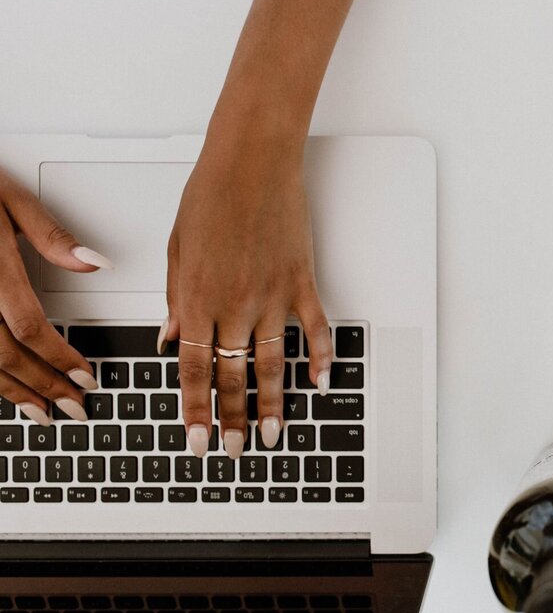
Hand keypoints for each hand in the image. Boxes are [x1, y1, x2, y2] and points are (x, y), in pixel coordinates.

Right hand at [0, 166, 107, 423]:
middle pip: (0, 353)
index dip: (58, 357)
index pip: (27, 325)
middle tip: (73, 408)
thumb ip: (50, 234)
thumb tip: (96, 261)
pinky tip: (1, 389)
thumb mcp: (9, 195)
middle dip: (41, 386)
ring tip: (41, 413)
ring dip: (9, 391)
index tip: (85, 379)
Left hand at [165, 128, 332, 459]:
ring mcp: (272, 297)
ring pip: (271, 364)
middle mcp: (234, 304)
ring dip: (270, 404)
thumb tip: (171, 338)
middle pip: (232, 376)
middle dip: (229, 419)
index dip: (194, 408)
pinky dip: (320, 358)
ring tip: (271, 434)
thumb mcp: (176, 249)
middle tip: (230, 449)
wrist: (252, 163)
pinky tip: (320, 382)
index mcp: (196, 298)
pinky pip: (314, 330)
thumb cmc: (210, 195)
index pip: (194, 368)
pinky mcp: (301, 282)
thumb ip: (176, 300)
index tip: (195, 438)